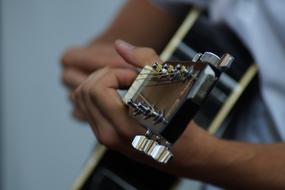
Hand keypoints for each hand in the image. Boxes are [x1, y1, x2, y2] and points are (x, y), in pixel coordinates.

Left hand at [72, 40, 216, 174]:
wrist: (184, 152)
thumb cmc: (181, 120)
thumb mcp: (171, 86)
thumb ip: (144, 60)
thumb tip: (119, 45)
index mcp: (125, 126)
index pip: (98, 88)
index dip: (116, 73)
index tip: (136, 77)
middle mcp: (109, 135)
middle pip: (85, 90)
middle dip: (106, 75)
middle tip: (129, 77)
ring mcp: (104, 137)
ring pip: (81, 98)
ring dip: (100, 83)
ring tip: (122, 84)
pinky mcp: (103, 135)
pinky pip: (86, 107)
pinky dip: (97, 93)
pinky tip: (117, 92)